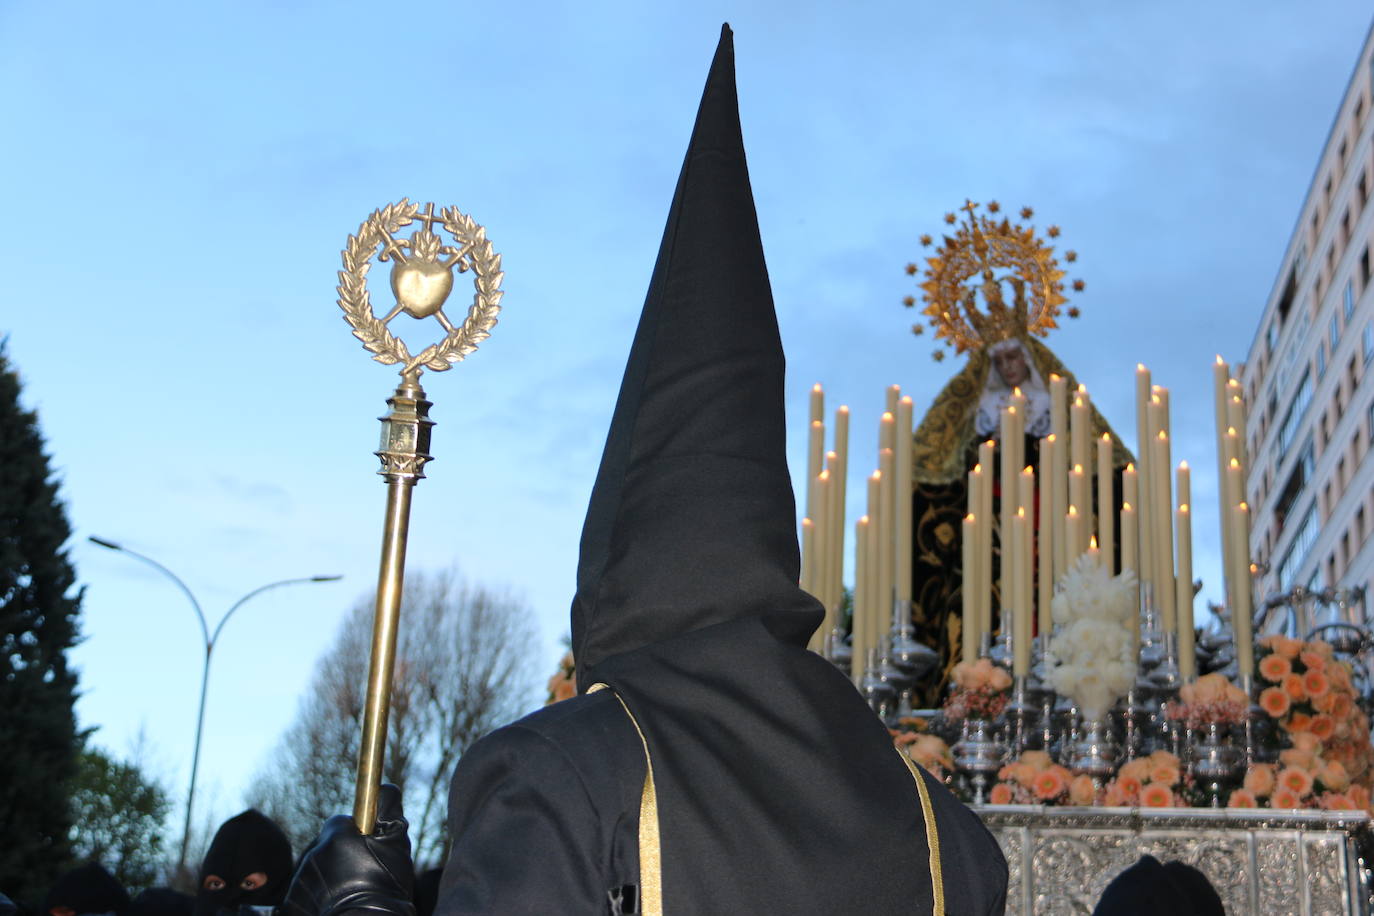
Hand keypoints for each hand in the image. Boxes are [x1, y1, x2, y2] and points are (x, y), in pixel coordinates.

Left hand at [279, 785, 415, 915]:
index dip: (357, 834)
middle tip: (363, 874)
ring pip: (318, 869)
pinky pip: (307, 891)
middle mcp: (313, 854)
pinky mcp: (293, 902)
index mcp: (336, 836)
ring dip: (331, 876)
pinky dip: (319, 896)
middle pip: (328, 846)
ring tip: (352, 892)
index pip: (342, 823)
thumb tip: (386, 786)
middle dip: (343, 856)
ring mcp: (301, 880)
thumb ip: (389, 809)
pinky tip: (337, 905)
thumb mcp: (396, 843)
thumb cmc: (384, 886)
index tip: (367, 849)